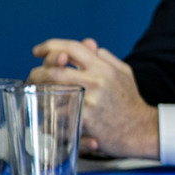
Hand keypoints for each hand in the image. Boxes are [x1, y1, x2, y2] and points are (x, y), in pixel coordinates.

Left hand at [29, 38, 159, 157]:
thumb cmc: (131, 103)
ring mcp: (89, 101)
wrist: (142, 130)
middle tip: (32, 77)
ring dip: (37, 94)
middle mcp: (96, 82)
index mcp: (103, 68)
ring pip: (50, 92)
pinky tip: (43, 115)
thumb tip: (87, 44)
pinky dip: (46, 114)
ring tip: (35, 95)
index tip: (38, 51)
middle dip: (37, 72)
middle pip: (54, 69)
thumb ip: (105, 57)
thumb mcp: (124, 73)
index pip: (72, 48)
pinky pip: (56, 115)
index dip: (51, 46)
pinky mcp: (85, 121)